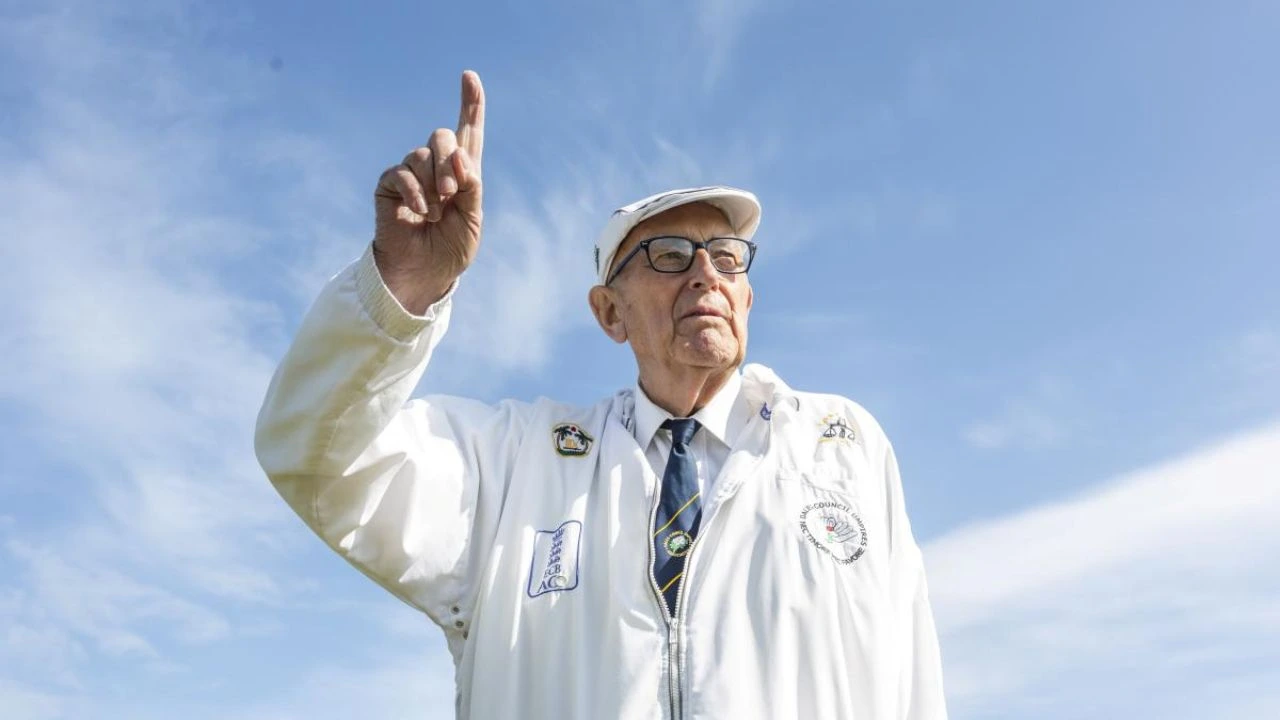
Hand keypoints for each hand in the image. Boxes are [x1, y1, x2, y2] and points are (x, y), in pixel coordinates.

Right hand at [373, 70, 485, 313]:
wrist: (425, 273)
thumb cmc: (451, 249)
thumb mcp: (473, 218)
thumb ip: (472, 186)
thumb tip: (460, 155)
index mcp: (462, 172)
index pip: (468, 132)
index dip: (470, 104)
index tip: (470, 76)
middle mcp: (436, 167)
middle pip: (441, 135)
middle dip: (450, 161)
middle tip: (453, 194)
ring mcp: (411, 174)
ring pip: (422, 154)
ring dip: (434, 183)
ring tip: (436, 213)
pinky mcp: (389, 185)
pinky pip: (401, 173)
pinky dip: (415, 192)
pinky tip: (421, 212)